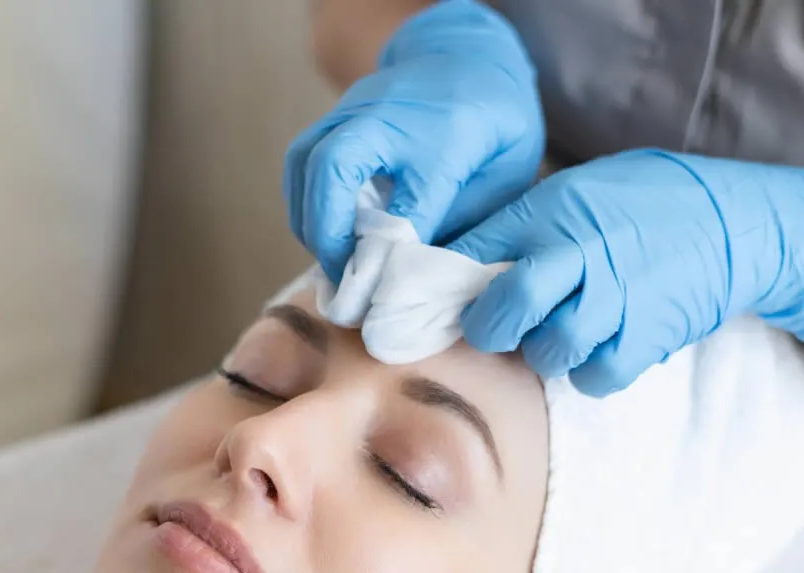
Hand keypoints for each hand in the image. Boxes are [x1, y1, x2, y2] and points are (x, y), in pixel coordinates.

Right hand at [284, 0, 543, 281]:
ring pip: (303, 166)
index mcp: (445, 130)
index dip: (396, 246)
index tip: (389, 284)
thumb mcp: (504, 174)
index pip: (414, 196)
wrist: (467, 57)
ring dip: (310, 223)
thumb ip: (466, 219)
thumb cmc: (492, 125)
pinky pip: (299, 165)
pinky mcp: (330, 118)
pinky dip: (304, 205)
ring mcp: (350, 109)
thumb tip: (426, 272)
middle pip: (332, 168)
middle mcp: (386, 113)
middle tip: (348, 281)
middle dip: (330, 234)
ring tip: (335, 265)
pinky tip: (324, 237)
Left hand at [447, 149, 803, 395]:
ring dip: (543, 352)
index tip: (437, 301)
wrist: (735, 224)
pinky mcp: (645, 339)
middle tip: (494, 328)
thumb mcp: (577, 193)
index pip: (476, 252)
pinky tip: (594, 351)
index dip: (447, 284)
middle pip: (506, 308)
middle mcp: (580, 256)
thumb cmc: (646, 204)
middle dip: (489, 326)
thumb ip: (520, 225)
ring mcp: (615, 301)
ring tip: (559, 334)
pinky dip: (587, 374)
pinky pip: (594, 378)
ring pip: (549, 351)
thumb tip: (454, 257)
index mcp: (555, 213)